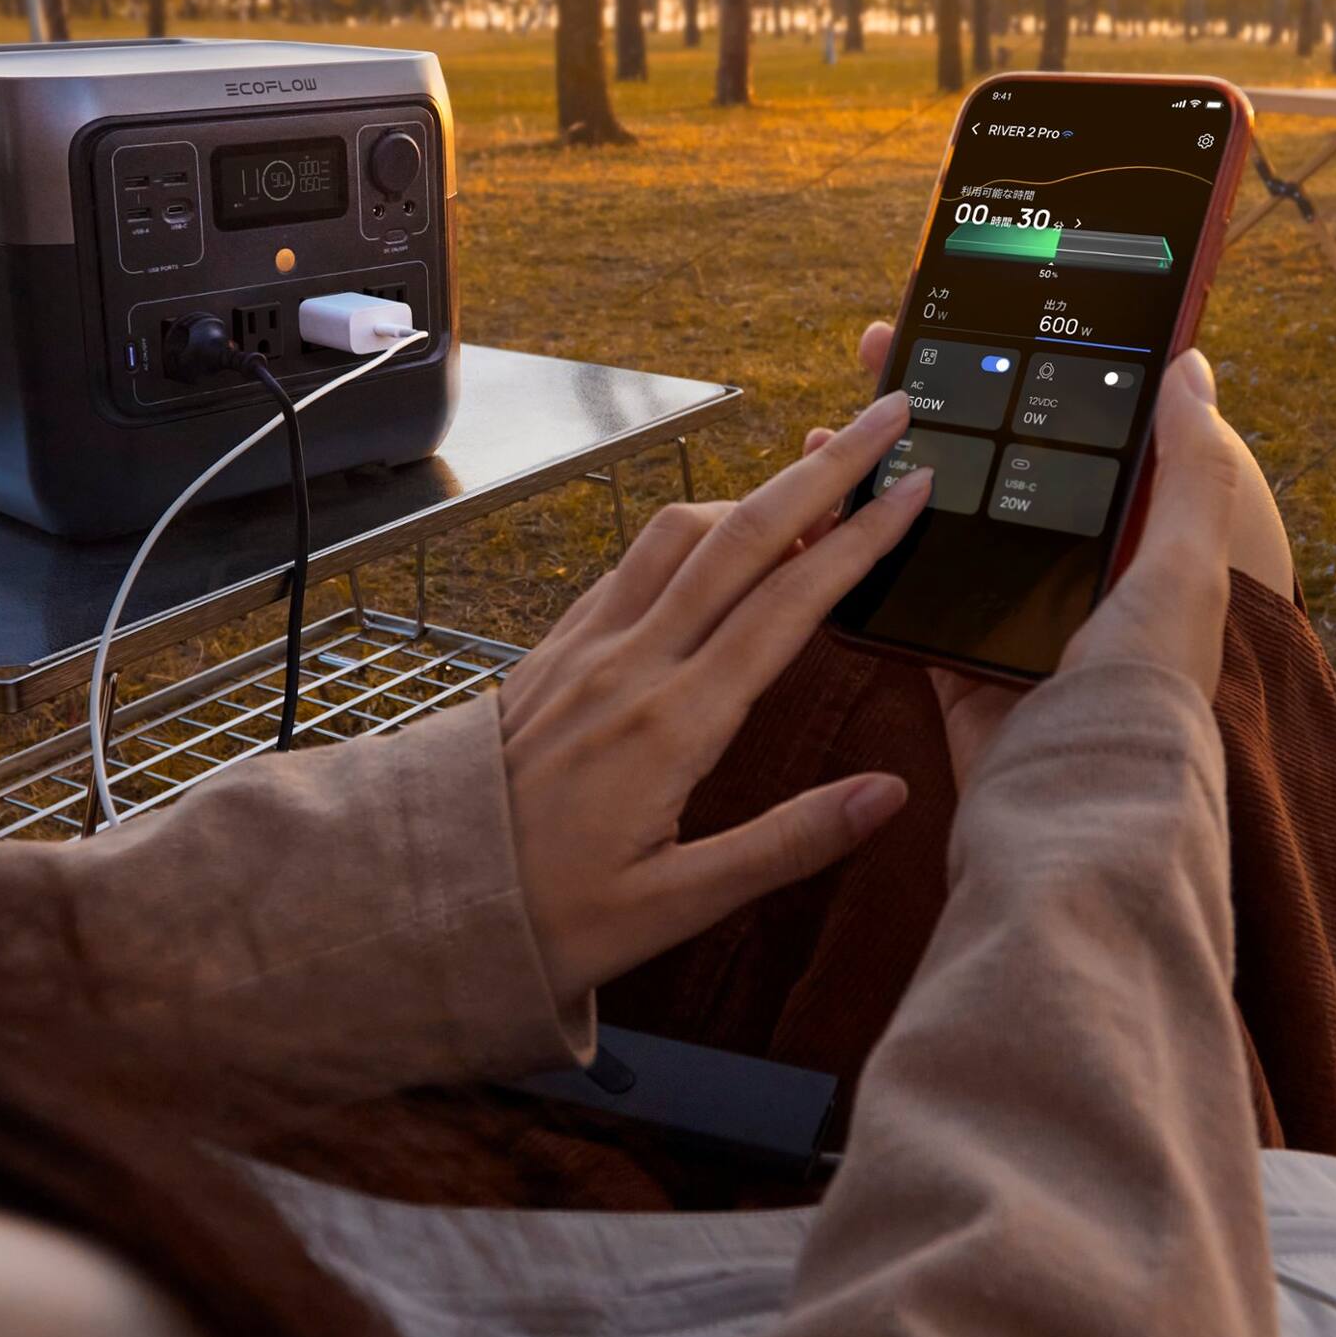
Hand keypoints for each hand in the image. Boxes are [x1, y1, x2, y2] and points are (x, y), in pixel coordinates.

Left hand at [499, 389, 934, 1001]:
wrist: (421, 900)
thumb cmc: (549, 918)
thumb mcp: (676, 906)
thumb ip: (787, 844)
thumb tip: (888, 795)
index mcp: (672, 724)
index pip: (789, 603)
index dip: (860, 538)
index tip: (914, 488)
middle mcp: (629, 665)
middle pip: (741, 535)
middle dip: (823, 471)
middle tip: (884, 418)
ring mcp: (584, 648)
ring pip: (678, 533)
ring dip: (753, 493)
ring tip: (815, 479)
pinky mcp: (553, 651)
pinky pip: (629, 565)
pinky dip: (689, 531)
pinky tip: (714, 539)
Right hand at [814, 318, 1287, 786]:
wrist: (1080, 816)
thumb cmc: (1145, 694)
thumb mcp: (1187, 566)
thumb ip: (1191, 470)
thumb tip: (1194, 366)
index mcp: (1134, 557)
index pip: (1072, 439)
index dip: (1023, 378)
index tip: (970, 324)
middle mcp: (1072, 589)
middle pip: (991, 470)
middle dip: (933, 409)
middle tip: (877, 350)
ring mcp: (1006, 630)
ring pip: (933, 527)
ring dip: (880, 472)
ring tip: (832, 423)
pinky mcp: (953, 674)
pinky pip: (897, 599)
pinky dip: (855, 553)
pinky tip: (819, 511)